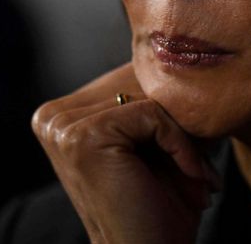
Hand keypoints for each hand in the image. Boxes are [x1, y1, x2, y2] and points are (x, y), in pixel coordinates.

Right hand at [32, 62, 219, 242]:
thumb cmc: (160, 206)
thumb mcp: (158, 141)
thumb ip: (155, 97)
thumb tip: (180, 43)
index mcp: (60, 114)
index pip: (132, 80)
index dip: (171, 113)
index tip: (191, 158)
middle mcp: (51, 117)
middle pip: (140, 85)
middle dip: (179, 125)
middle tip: (198, 172)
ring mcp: (61, 126)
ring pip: (150, 98)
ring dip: (184, 140)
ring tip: (194, 178)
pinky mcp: (82, 135)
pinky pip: (155, 114)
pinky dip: (183, 147)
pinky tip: (190, 178)